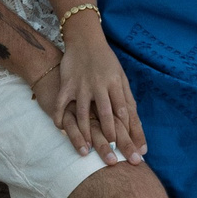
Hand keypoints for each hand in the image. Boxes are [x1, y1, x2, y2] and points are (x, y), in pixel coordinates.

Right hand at [53, 28, 146, 161]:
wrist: (85, 40)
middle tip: (114, 157)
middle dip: (112, 137)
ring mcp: (82, 86)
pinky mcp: (67, 85)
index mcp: (117, 84)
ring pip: (84, 113)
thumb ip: (127, 99)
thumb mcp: (121, 77)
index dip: (131, 132)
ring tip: (88, 150)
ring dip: (86, 133)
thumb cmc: (106, 62)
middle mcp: (100, 86)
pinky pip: (62, 103)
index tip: (135, 150)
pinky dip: (60, 117)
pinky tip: (60, 129)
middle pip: (107, 115)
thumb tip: (135, 122)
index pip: (125, 112)